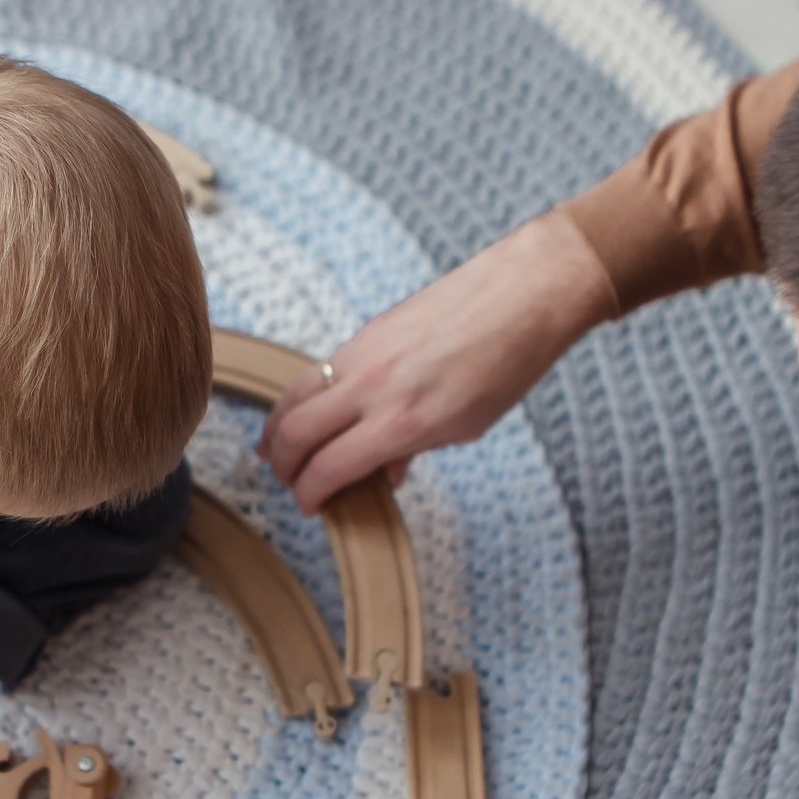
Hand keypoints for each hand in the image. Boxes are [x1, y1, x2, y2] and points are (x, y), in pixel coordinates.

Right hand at [257, 207, 618, 513]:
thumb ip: (414, 449)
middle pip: (295, 433)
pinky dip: (304, 397)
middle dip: (282, 466)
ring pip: (295, 395)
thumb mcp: (466, 425)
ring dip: (278, 428)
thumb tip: (383, 473)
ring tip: (276, 449)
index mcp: (402, 421)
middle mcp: (372, 386)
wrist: (522, 294)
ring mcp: (363, 354)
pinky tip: (308, 410)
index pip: (329, 467)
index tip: (310, 504)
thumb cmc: (507, 362)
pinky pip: (318, 369)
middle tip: (287, 481)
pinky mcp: (366, 332)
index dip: (309, 493)